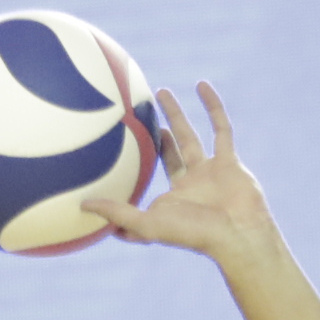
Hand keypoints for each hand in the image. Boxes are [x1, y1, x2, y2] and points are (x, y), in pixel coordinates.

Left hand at [83, 81, 274, 259]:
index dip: (134, 165)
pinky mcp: (229, 161)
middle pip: (168, 152)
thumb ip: (117, 213)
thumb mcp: (147, 224)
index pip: (147, 178)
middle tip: (136, 110)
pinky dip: (213, 106)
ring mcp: (211, 170)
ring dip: (177, 114)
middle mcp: (190, 182)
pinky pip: (220, 127)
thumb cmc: (193, 234)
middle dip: (155, 134)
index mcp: (171, 197)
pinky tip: (201, 85)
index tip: (114, 148)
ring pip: (190, 135)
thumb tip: (81, 205)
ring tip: (161, 91)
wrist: (238, 234)